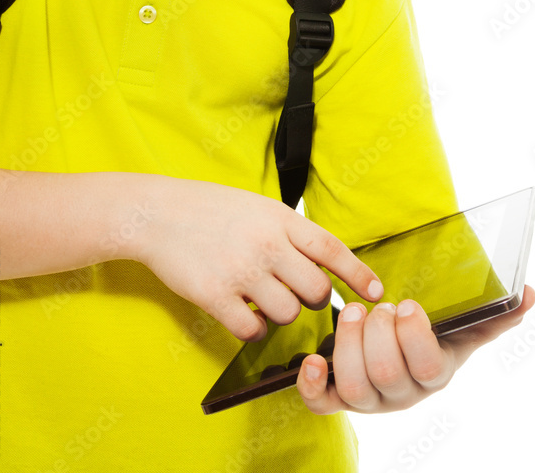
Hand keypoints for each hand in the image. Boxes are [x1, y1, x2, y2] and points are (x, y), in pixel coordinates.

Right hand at [133, 178, 383, 341]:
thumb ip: (289, 230)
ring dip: (280, 314)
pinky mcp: (215, 295)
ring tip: (261, 298)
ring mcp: (241, 271)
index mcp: (280, 219)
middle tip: (295, 293)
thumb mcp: (258, 205)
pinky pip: (252, 330)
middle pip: (315, 290)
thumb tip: (322, 261)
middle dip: (312, 298)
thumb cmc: (210, 208)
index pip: (331, 249)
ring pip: (287, 314)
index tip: (377, 293)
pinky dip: (253, 329)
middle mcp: (266, 244)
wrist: (157, 213)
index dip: (358, 274)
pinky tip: (243, 314)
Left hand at [296, 284, 534, 413]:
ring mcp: (369, 400)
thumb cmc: (433, 335)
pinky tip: (312, 360)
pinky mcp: (339, 399)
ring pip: (354, 385)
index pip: (427, 366)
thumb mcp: (463, 326)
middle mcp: (402, 394)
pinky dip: (312, 385)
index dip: (413, 336)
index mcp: (434, 374)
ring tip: (351, 312)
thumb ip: (495, 314)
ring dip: (347, 345)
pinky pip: (322, 404)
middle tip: (378, 305)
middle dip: (378, 333)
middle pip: (387, 374)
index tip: (407, 304)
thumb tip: (528, 294)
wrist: (397, 351)